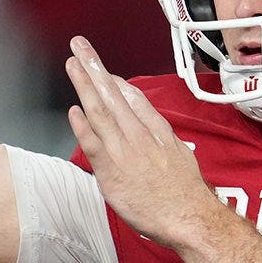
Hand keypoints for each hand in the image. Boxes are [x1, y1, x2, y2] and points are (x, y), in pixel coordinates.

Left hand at [64, 36, 222, 247]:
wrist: (189, 216)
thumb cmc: (186, 193)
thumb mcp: (180, 154)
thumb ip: (161, 137)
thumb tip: (151, 126)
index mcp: (157, 130)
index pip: (133, 98)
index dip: (115, 81)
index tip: (103, 69)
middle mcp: (139, 135)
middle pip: (113, 94)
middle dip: (95, 67)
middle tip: (80, 45)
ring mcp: (124, 151)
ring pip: (100, 111)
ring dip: (84, 85)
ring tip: (72, 64)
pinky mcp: (112, 171)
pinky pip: (92, 143)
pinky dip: (82, 124)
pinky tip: (73, 109)